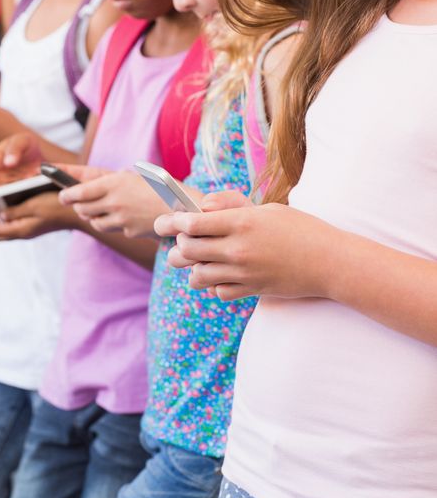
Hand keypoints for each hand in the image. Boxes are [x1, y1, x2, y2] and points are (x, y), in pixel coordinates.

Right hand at [0, 132, 45, 198]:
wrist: (38, 154)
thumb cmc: (26, 144)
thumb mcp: (22, 141)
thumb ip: (15, 148)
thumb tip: (8, 162)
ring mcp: (3, 185)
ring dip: (4, 200)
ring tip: (15, 197)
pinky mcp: (12, 193)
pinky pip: (11, 200)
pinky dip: (17, 200)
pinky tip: (27, 194)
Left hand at [0, 192, 79, 240]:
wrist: (77, 213)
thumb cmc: (56, 207)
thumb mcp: (33, 205)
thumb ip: (14, 211)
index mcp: (22, 230)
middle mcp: (24, 233)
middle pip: (0, 233)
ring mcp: (30, 230)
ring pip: (8, 227)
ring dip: (2, 216)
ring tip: (1, 201)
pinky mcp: (36, 225)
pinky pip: (18, 222)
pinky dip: (12, 214)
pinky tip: (15, 201)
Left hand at [60, 169, 168, 237]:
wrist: (184, 206)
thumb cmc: (160, 186)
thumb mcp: (134, 174)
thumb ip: (110, 178)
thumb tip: (89, 181)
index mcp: (113, 183)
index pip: (78, 192)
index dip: (66, 194)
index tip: (62, 195)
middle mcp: (113, 202)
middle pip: (82, 209)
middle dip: (78, 206)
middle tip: (80, 202)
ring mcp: (121, 219)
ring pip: (94, 222)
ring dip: (93, 216)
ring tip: (102, 209)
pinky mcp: (128, 232)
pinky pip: (113, 229)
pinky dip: (113, 224)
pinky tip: (124, 217)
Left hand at [154, 191, 336, 300]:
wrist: (331, 262)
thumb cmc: (300, 229)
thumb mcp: (266, 209)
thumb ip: (230, 205)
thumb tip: (200, 208)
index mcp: (241, 223)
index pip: (191, 223)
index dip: (173, 222)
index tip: (166, 222)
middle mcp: (238, 249)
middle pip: (186, 250)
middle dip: (178, 245)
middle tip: (182, 241)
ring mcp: (243, 273)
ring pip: (196, 276)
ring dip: (193, 267)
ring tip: (200, 260)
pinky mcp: (250, 290)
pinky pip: (218, 292)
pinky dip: (215, 285)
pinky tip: (224, 275)